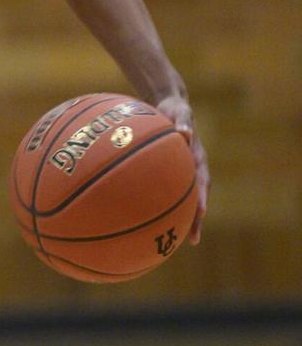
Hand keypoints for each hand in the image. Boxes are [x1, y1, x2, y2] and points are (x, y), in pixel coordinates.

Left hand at [155, 94, 209, 244]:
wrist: (172, 106)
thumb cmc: (175, 109)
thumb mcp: (180, 112)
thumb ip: (183, 122)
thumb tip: (184, 132)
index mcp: (198, 158)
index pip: (203, 182)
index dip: (202, 198)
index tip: (202, 213)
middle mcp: (193, 169)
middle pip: (196, 199)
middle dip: (195, 219)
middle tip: (192, 239)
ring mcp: (183, 172)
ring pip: (182, 199)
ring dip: (180, 218)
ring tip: (171, 239)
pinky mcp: (171, 173)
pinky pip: (167, 191)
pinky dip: (160, 204)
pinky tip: (142, 218)